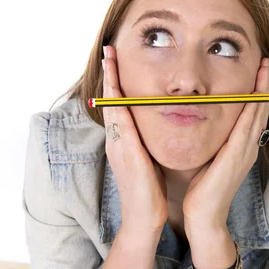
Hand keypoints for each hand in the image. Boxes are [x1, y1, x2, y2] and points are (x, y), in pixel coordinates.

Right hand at [102, 46, 167, 233]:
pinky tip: (118, 87)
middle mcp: (117, 140)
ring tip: (110, 58)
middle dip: (109, 74)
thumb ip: (149, 144)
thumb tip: (159, 129)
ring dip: (111, 81)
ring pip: (112, 106)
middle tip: (109, 50)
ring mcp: (118, 145)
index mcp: (124, 142)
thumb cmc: (150, 192)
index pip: (120, 106)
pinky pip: (120, 120)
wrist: (144, 217)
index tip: (117, 62)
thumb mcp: (149, 161)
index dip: (117, 84)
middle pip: (111, 100)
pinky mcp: (125, 152)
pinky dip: (117, 101)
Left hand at [182, 57, 268, 230]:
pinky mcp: (238, 156)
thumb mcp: (208, 159)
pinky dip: (252, 106)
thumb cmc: (200, 190)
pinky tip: (253, 91)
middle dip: (263, 84)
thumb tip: (201, 123)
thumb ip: (211, 142)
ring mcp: (246, 152)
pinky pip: (248, 125)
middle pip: (260, 110)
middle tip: (265, 61)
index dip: (256, 92)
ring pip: (258, 114)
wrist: (204, 215)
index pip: (252, 114)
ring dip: (262, 89)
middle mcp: (248, 148)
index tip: (257, 71)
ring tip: (263, 68)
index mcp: (241, 148)